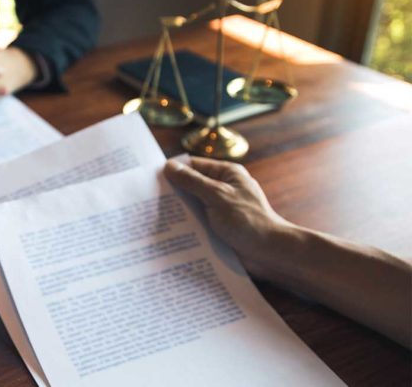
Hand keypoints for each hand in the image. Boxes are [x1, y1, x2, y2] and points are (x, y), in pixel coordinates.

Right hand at [164, 157, 293, 275]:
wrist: (270, 252)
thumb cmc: (249, 221)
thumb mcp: (217, 196)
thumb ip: (193, 181)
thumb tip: (169, 167)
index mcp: (227, 174)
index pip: (194, 165)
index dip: (174, 170)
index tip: (151, 177)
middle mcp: (222, 189)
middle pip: (191, 185)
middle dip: (172, 192)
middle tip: (147, 199)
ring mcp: (220, 209)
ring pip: (192, 205)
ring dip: (178, 211)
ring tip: (154, 216)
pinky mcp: (218, 227)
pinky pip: (197, 222)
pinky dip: (185, 225)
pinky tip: (169, 231)